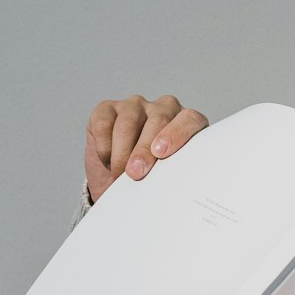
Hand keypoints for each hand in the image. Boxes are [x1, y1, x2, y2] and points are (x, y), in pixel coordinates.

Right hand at [84, 94, 208, 202]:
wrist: (116, 184)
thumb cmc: (149, 181)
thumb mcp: (166, 181)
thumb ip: (174, 174)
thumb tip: (171, 188)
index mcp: (185, 124)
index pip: (190, 119)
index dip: (178, 133)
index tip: (162, 154)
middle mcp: (162, 109)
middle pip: (158, 119)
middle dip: (145, 149)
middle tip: (136, 173)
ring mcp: (134, 106)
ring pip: (128, 122)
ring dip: (122, 153)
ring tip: (119, 175)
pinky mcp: (107, 110)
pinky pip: (104, 124)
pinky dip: (104, 147)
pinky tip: (107, 162)